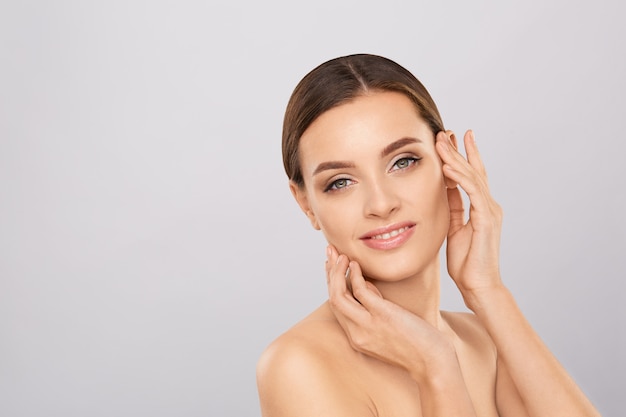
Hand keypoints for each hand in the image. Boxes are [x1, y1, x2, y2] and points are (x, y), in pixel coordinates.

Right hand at [325, 245, 456, 381]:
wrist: (433, 363)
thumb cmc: (418, 347)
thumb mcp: (387, 330)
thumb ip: (374, 311)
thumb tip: (366, 286)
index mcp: (357, 338)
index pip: (336, 307)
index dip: (331, 284)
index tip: (331, 266)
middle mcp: (357, 333)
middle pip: (333, 298)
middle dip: (329, 272)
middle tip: (330, 252)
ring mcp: (367, 325)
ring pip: (338, 295)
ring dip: (336, 271)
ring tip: (342, 255)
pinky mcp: (381, 316)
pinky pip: (360, 291)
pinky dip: (354, 275)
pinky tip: (355, 264)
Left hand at [436, 130, 503, 296]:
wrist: (478, 285)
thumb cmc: (466, 262)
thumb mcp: (454, 228)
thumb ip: (453, 208)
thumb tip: (444, 190)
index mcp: (481, 208)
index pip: (472, 176)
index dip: (463, 157)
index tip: (453, 139)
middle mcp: (489, 206)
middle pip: (474, 171)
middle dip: (458, 151)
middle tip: (445, 133)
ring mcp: (490, 212)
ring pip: (473, 177)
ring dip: (456, 159)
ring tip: (442, 143)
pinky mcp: (487, 220)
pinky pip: (473, 193)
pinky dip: (460, 179)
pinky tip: (448, 168)